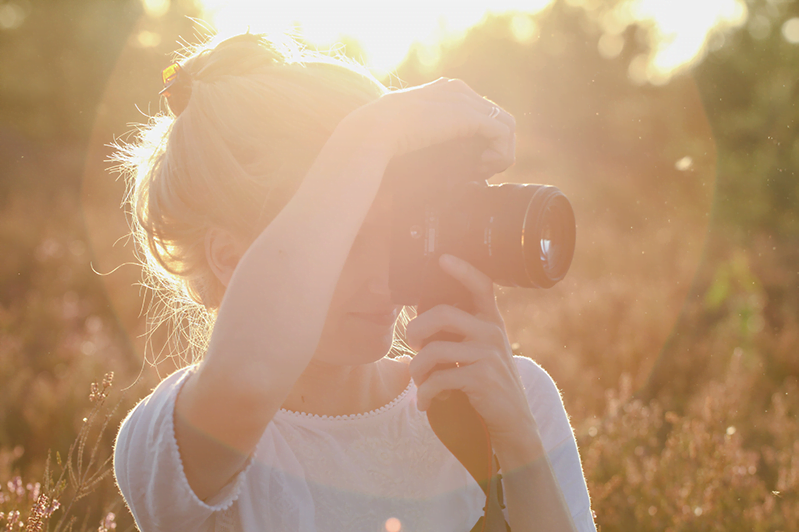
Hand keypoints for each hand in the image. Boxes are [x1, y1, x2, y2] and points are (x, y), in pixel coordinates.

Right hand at [344, 78, 515, 174]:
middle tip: (482, 169)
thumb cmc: (384, 139)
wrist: (375, 131)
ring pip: (507, 125)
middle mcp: (458, 89)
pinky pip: (503, 132)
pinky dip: (501, 152)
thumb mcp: (412, 131)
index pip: (481, 113)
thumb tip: (443, 154)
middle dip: (497, 147)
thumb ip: (431, 132)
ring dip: (502, 152)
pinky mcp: (469, 115)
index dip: (485, 140)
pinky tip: (483, 165)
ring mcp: (465, 100)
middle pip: (498, 118)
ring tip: (484, 169)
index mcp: (444, 90)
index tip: (474, 164)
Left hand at [405, 253, 537, 452]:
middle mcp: (492, 333)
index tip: (442, 258)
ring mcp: (488, 355)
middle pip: (442, 313)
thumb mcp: (481, 352)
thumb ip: (460, 335)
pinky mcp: (481, 379)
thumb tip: (420, 323)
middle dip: (416, 329)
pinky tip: (425, 403)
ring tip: (419, 381)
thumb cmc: (487, 384)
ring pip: (434, 350)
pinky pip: (438, 379)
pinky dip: (425, 394)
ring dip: (417, 370)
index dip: (462, 269)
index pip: (481, 285)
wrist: (513, 423)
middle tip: (412, 346)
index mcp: (491, 322)